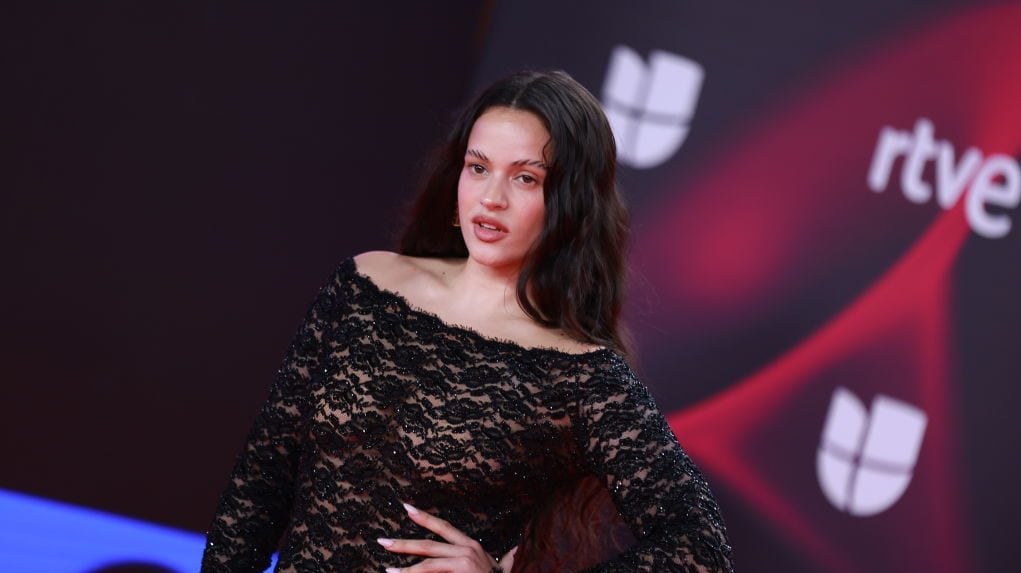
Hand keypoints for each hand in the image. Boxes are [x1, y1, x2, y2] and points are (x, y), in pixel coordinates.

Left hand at [378, 502, 517, 571]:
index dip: (424, 518)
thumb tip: (513, 549)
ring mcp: (464, 563)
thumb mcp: (495, 567)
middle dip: (404, 544)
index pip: (443, 527)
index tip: (406, 508)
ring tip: (388, 572)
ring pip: (428, 565)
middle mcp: (467, 550)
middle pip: (428, 545)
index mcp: (471, 545)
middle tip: (382, 542)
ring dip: (406, 570)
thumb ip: (502, 557)